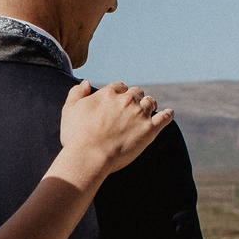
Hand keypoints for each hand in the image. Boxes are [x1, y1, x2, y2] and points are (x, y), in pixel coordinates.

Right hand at [58, 80, 172, 180]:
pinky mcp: (149, 130)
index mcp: (108, 94)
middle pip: (136, 92)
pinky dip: (167, 115)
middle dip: (135, 97)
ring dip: (149, 104)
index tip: (119, 99)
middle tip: (134, 105)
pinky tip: (169, 113)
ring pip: (150, 102)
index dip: (120, 93)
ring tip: (150, 108)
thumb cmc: (76, 136)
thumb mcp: (69, 110)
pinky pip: (164, 118)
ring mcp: (139, 114)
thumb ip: (76, 93)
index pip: (119, 87)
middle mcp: (126, 100)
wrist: (89, 156)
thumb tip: (86, 83)